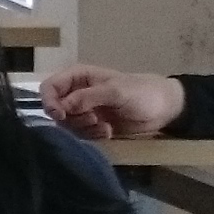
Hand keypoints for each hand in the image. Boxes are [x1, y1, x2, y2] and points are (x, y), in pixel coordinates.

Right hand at [40, 64, 183, 140]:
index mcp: (78, 77)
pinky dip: (93, 135)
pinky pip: (80, 134)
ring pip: (67, 124)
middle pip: (55, 109)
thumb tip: (61, 106)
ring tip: (105, 126)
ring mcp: (84, 111)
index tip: (61, 115)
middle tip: (93, 119)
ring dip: (84, 128)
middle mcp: (76, 93)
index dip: (49, 101)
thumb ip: (87, 97)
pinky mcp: (92, 126)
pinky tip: (109, 131)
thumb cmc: (141, 92)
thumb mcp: (115, 91)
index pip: (49, 87)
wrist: (164, 109)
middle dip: (71, 118)